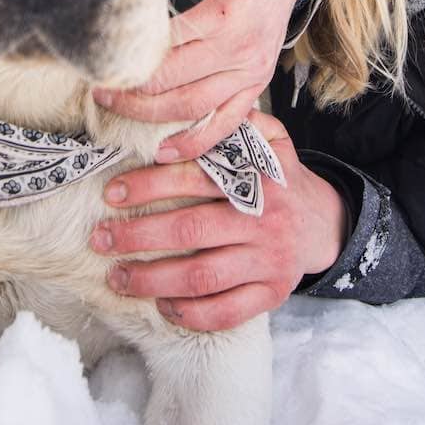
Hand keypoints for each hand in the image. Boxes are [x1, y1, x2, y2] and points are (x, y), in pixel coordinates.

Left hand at [90, 112, 346, 330]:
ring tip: (117, 278)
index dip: (150, 186)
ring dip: (152, 280)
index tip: (111, 193)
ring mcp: (269, 262)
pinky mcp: (272, 295)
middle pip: (190, 232)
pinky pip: (226, 312)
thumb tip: (196, 110)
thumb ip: (240, 123)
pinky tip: (162, 304)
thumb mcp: (271, 142)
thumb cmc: (278, 180)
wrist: (324, 223)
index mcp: (258, 179)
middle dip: (137, 237)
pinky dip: (190, 313)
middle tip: (100, 239)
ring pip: (202, 277)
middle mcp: (265, 221)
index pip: (196, 180)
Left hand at [93, 0, 306, 162]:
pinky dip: (198, 139)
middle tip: (99, 93)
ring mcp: (252, 70)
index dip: (129, 64)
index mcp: (224, 16)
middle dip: (131, 95)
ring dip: (153, 115)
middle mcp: (240, 49)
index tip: (99, 66)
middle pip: (174, 84)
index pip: (165, 52)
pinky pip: (227, 120)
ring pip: (194, 106)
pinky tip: (169, 150)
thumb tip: (131, 12)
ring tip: (120, 112)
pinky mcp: (259, 82)